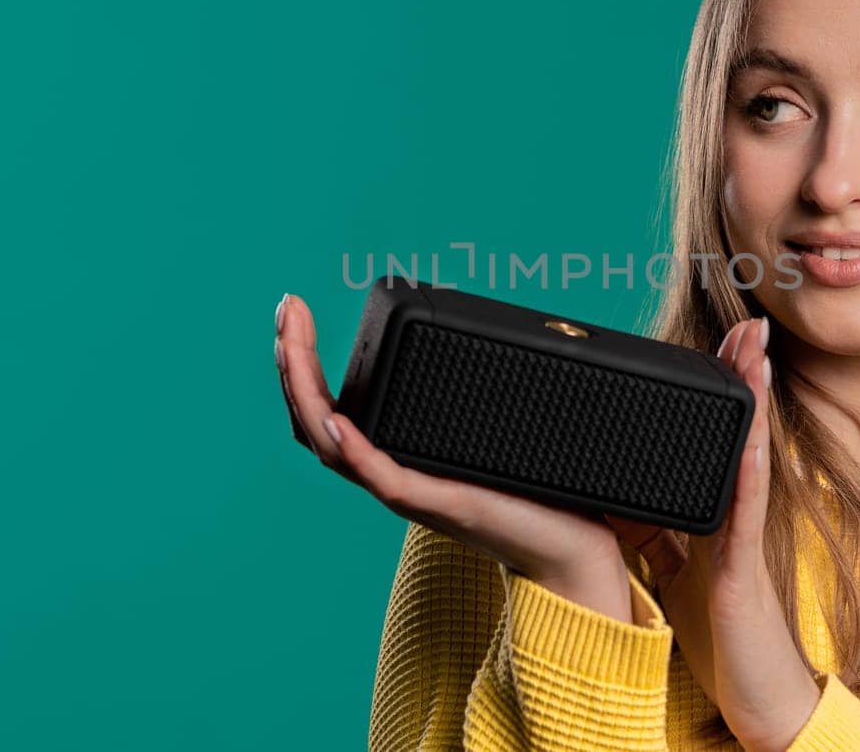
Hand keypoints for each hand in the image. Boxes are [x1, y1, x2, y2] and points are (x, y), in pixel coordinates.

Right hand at [273, 292, 632, 619]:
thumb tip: (464, 324)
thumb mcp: (491, 428)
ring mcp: (411, 492)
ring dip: (307, 396)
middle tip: (286, 310)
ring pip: (334, 449)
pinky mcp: (442, 505)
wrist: (573, 549)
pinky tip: (338, 420)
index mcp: (395, 456)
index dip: (300, 365)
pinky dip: (356, 451)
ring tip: (290, 348)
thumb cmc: (537, 491)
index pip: (326, 411)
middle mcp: (391, 474)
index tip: (293, 310)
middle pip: (315, 424)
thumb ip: (468, 392)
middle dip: (292, 364)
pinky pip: (385, 480)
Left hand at [605, 316, 820, 751]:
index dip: (721, 394)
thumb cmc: (721, 640)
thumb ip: (653, 534)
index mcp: (713, 518)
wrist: (757, 699)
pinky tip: (751, 434)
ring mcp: (744, 542)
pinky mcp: (743, 570)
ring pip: (750, 459)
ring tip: (756, 352)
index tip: (718, 344)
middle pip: (739, 435)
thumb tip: (612, 500)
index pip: (714, 442)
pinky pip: (747, 511)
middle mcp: (734, 520)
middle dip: (744, 379)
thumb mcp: (673, 574)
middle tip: (747, 324)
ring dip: (755, 404)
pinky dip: (749, 468)